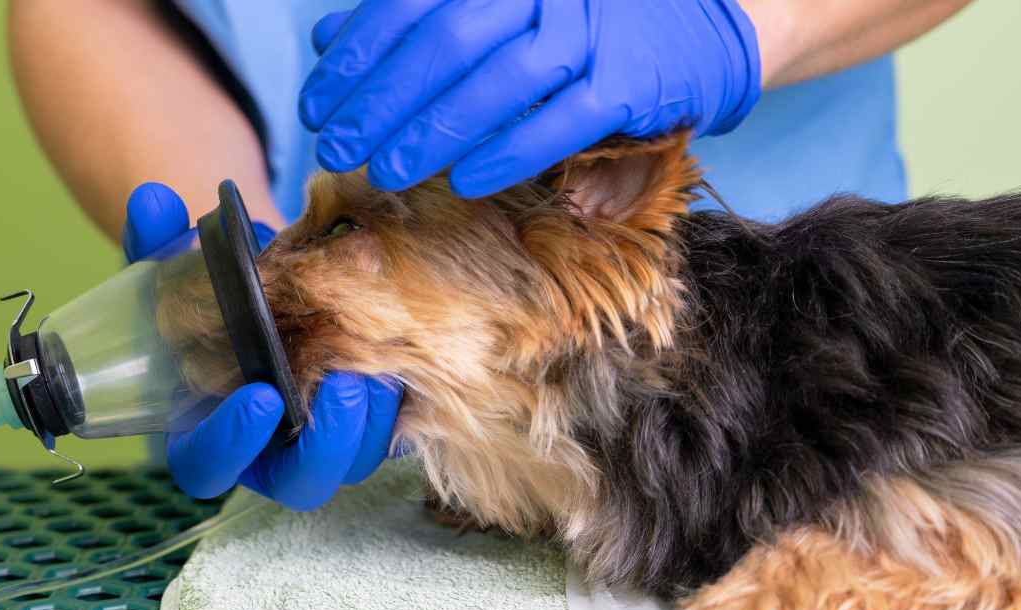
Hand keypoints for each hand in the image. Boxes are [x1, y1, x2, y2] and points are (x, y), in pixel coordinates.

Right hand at [123, 183, 402, 508]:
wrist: (287, 287)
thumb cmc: (224, 293)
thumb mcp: (186, 271)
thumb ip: (161, 244)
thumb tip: (155, 202)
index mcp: (209, 428)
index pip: (207, 467)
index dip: (229, 443)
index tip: (261, 395)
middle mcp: (271, 450)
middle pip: (299, 483)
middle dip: (324, 443)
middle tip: (343, 386)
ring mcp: (329, 443)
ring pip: (356, 460)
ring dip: (371, 419)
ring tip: (381, 360)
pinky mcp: (378, 424)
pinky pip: (398, 432)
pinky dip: (404, 399)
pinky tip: (410, 352)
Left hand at [299, 0, 760, 197]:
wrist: (702, 24)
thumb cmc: (583, 17)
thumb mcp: (501, 2)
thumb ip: (417, 15)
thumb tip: (327, 38)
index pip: (412, 2)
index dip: (356, 56)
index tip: (318, 104)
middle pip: (446, 39)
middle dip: (382, 99)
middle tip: (338, 146)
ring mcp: (592, 27)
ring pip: (498, 79)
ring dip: (433, 131)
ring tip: (387, 171)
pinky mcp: (631, 79)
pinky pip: (561, 119)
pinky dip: (510, 150)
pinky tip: (467, 180)